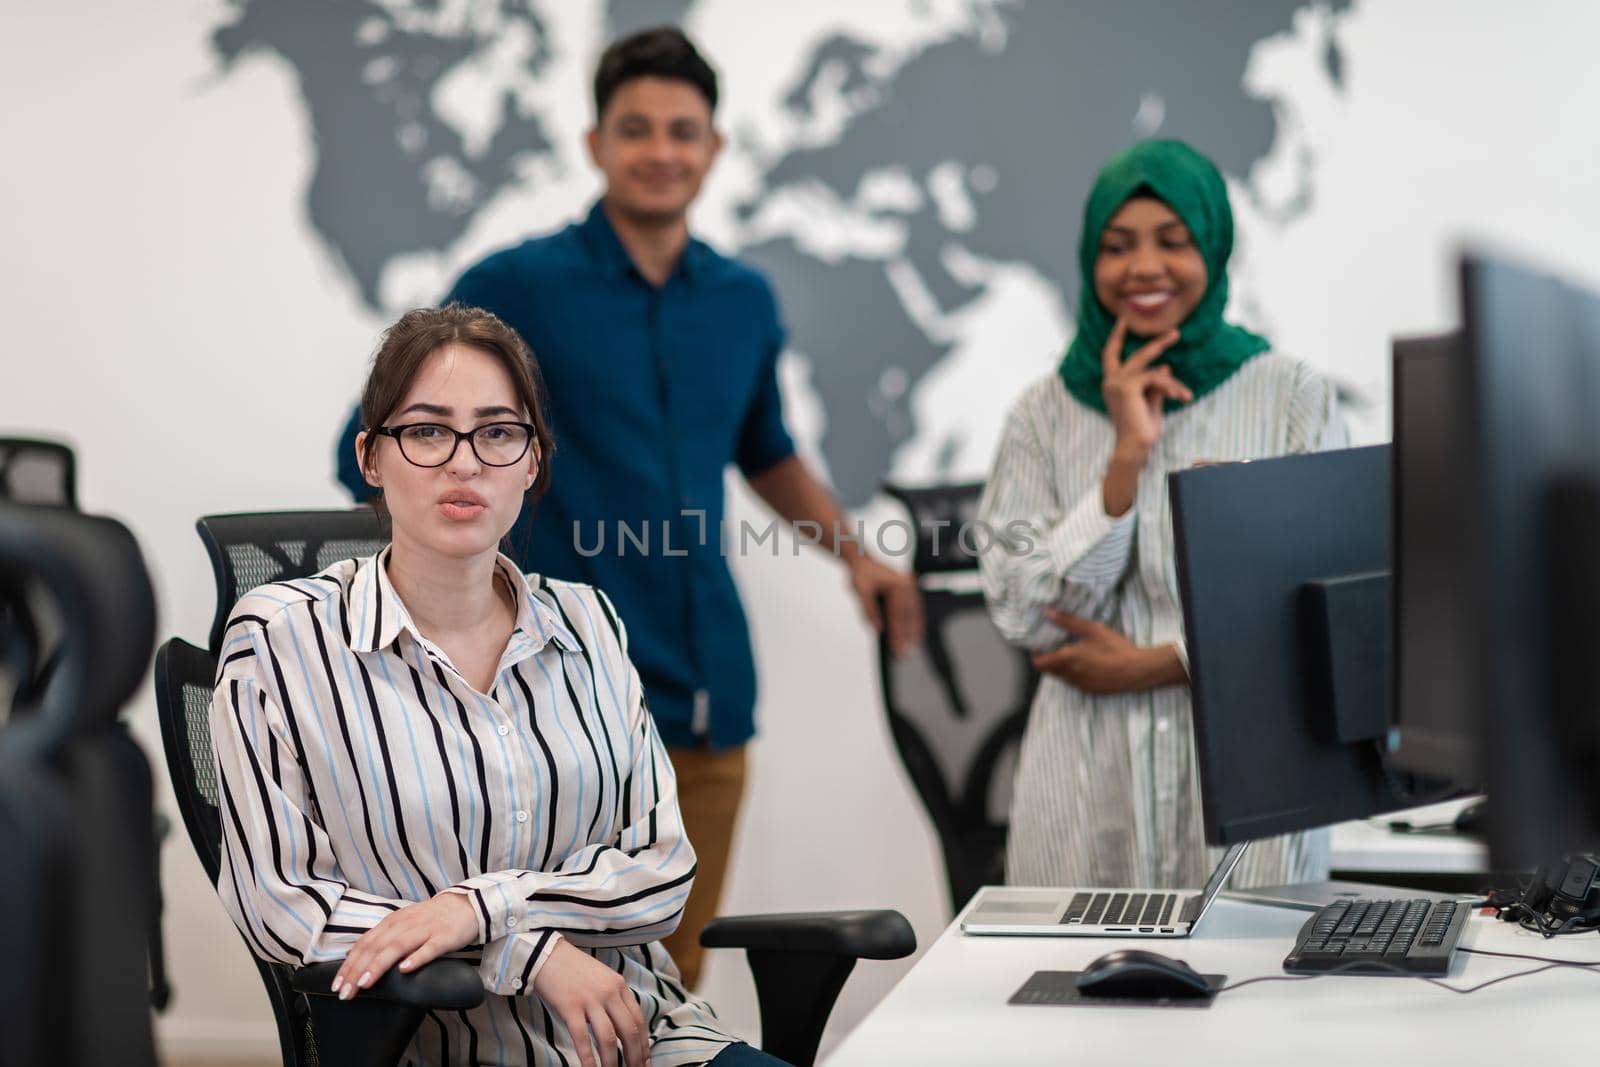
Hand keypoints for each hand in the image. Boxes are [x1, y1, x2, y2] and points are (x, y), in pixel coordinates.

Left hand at [331, 891, 479, 1000]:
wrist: (466, 905)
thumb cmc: (431, 919)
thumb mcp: (403, 924)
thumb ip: (381, 938)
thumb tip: (354, 956)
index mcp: (393, 922)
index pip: (365, 943)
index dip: (349, 964)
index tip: (337, 984)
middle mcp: (406, 924)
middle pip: (376, 947)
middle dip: (357, 970)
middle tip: (345, 992)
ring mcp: (425, 930)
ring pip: (398, 947)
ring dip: (379, 965)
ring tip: (365, 983)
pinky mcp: (445, 937)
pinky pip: (429, 948)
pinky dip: (416, 958)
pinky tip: (405, 970)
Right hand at [532, 938, 648, 1066]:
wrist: (547, 954)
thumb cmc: (574, 969)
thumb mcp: (603, 978)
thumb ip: (615, 998)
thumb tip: (624, 1029)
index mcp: (619, 985)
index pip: (638, 1019)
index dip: (643, 1043)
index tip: (645, 1059)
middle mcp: (609, 992)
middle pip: (628, 1031)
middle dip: (634, 1056)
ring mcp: (590, 1000)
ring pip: (608, 1038)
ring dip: (612, 1061)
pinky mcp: (570, 1007)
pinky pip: (582, 1038)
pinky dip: (588, 1058)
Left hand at [848, 553, 923, 656]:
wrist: (862, 560)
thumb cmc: (860, 574)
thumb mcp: (860, 591)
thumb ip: (869, 610)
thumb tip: (878, 628)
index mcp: (895, 583)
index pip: (897, 614)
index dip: (897, 634)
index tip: (896, 648)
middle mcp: (906, 583)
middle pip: (908, 615)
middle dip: (907, 636)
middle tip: (904, 653)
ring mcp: (909, 585)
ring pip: (914, 612)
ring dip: (914, 629)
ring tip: (913, 645)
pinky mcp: (909, 588)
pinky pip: (914, 607)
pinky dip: (916, 620)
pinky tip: (916, 631)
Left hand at [1030, 609, 1183, 694]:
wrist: (1137, 670)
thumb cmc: (1114, 647)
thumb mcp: (1092, 629)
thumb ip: (1068, 621)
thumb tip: (1047, 612)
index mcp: (1066, 660)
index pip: (1039, 663)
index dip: (1036, 654)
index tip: (1040, 644)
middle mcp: (1069, 675)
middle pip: (1049, 671)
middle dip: (1048, 659)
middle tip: (1055, 646)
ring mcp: (1080, 685)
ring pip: (1062, 677)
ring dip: (1061, 668)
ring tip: (1071, 654)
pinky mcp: (1091, 691)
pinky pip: (1075, 683)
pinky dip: (1074, 674)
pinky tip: (1087, 664)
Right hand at [1100, 316, 1191, 454]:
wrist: (1135, 446)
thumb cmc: (1142, 429)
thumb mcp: (1151, 402)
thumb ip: (1156, 384)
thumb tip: (1165, 366)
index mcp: (1112, 383)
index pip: (1110, 354)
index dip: (1116, 337)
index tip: (1124, 320)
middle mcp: (1111, 380)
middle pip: (1137, 354)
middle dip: (1158, 343)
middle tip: (1176, 333)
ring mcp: (1117, 382)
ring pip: (1151, 366)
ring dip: (1171, 380)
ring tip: (1185, 394)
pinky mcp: (1128, 387)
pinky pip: (1155, 378)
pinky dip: (1170, 387)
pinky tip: (1181, 397)